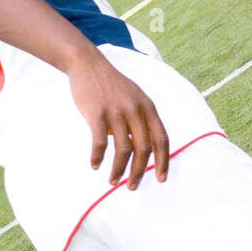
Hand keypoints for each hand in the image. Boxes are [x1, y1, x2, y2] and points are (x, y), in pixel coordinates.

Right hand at [67, 48, 169, 188]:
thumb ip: (141, 121)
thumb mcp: (134, 98)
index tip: (161, 179)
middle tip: (132, 187)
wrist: (88, 64)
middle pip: (144, 149)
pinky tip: (95, 165)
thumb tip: (142, 150)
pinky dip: (98, 157)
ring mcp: (117, 111)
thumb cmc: (111, 85)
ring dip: (119, 170)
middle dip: (139, 172)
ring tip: (113, 181)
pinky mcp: (97, 113)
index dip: (163, 161)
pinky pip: (99, 142)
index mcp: (148, 108)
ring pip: (123, 150)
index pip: (162, 139)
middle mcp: (136, 110)